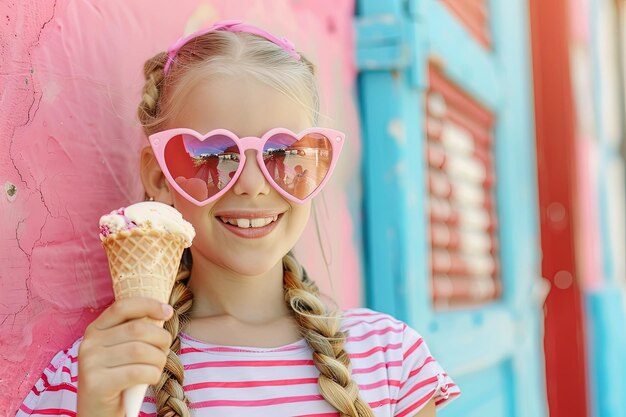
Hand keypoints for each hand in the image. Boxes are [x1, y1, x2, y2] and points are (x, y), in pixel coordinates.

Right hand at [77, 298, 173, 416]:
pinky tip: (152, 378)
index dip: (148, 305)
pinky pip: (137, 372)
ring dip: (159, 359)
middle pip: (137, 329)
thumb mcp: (121, 351)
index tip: (169, 311)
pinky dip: (153, 374)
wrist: (98, 414)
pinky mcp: (96, 384)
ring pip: (140, 350)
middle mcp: (88, 344)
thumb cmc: (119, 379)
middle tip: (165, 350)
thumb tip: (164, 311)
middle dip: (161, 338)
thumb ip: (135, 332)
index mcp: (94, 330)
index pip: (122, 307)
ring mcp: (89, 364)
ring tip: (158, 366)